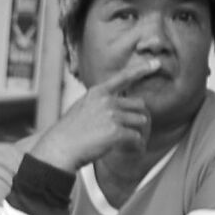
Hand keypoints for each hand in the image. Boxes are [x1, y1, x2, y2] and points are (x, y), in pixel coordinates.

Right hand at [30, 57, 157, 172]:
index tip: (156, 63)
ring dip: (136, 133)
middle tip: (130, 131)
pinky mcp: (116, 132)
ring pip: (140, 121)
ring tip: (128, 143)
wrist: (58, 150)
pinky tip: (131, 150)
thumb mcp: (80, 109)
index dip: (141, 70)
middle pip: (138, 104)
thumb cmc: (66, 134)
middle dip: (136, 117)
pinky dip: (136, 146)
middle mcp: (107, 101)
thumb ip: (98, 103)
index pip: (124, 77)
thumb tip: (115, 103)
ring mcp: (112, 116)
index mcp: (97, 93)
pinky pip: (136, 137)